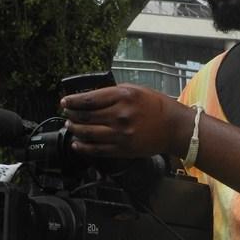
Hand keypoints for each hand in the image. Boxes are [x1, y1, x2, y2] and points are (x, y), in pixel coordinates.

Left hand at [60, 84, 195, 158]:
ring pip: (88, 133)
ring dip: (75, 130)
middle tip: (67, 114)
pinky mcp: (122, 149)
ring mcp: (120, 134)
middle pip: (85, 116)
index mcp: (123, 96)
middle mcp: (120, 114)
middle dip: (71, 115)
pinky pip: (97, 149)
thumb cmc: (157, 107)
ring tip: (71, 127)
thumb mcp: (137, 90)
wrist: (175, 127)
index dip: (72, 101)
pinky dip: (83, 147)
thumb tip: (91, 97)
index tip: (65, 102)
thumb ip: (114, 93)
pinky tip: (77, 144)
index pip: (89, 99)